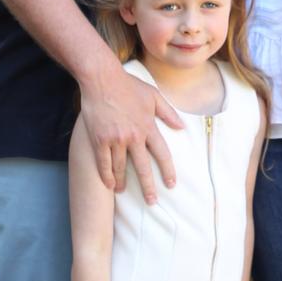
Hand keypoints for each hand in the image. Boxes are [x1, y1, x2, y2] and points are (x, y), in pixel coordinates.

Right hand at [79, 56, 181, 201]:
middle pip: (143, 167)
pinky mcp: (99, 139)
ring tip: (123, 192)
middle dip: (148, 187)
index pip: (162, 154)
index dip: (168, 171)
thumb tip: (182, 126)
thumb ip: (168, 112)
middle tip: (151, 201)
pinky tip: (109, 185)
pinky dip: (106, 175)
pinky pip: (103, 163)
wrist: (102, 79)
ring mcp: (115, 139)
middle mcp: (133, 136)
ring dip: (123, 183)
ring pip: (121, 168)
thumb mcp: (153, 96)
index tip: (171, 184)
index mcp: (148, 126)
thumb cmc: (128, 86)